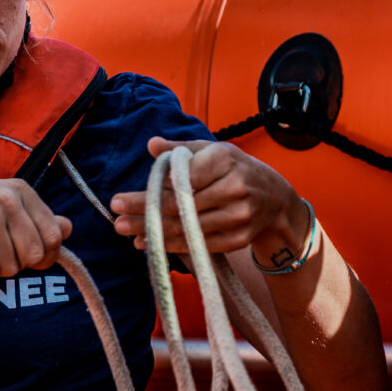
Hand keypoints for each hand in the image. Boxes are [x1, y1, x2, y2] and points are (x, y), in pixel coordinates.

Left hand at [110, 137, 307, 257]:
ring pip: (187, 228)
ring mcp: (238, 216)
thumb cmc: (236, 169)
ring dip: (153, 233)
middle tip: (115, 217)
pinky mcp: (237, 239)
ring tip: (125, 231)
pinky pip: (197, 245)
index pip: (180, 179)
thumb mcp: (212, 150)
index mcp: (225, 160)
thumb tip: (151, 145)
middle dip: (144, 213)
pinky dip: (171, 245)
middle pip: (180, 206)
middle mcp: (234, 188)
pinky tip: (148, 244)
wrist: (276, 200)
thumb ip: (181, 149)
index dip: (150, 190)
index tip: (121, 198)